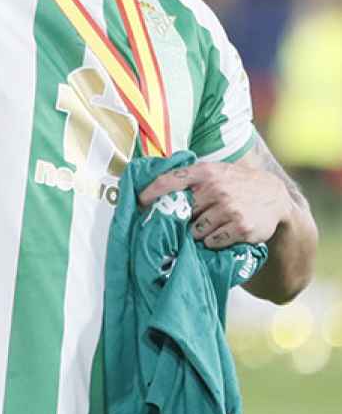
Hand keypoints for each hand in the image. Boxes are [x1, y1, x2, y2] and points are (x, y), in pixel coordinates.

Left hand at [137, 160, 292, 249]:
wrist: (275, 196)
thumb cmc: (235, 183)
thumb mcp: (215, 171)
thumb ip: (190, 178)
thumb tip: (153, 191)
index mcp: (205, 172)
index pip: (169, 180)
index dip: (150, 192)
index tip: (138, 203)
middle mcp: (216, 189)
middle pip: (182, 213)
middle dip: (182, 220)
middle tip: (189, 220)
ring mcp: (229, 209)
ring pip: (196, 231)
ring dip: (199, 232)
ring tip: (211, 224)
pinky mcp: (240, 228)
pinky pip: (212, 241)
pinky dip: (213, 241)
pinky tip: (222, 232)